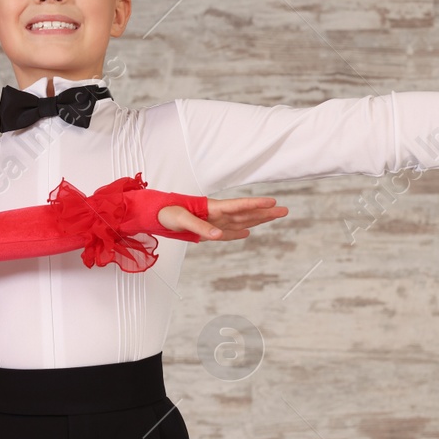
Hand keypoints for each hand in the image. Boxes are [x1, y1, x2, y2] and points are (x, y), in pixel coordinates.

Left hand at [159, 196, 285, 240]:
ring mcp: (213, 222)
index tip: (272, 202)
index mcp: (212, 208)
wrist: (154, 215)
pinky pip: (227, 232)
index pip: (238, 206)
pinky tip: (248, 232)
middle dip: (264, 212)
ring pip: (240, 221)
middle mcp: (216, 214)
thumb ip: (200, 227)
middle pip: (245, 213)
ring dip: (257, 220)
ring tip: (274, 217)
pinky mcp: (207, 230)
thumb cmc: (166, 213)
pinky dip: (238, 233)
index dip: (255, 204)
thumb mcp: (181, 220)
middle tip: (284, 210)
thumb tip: (218, 236)